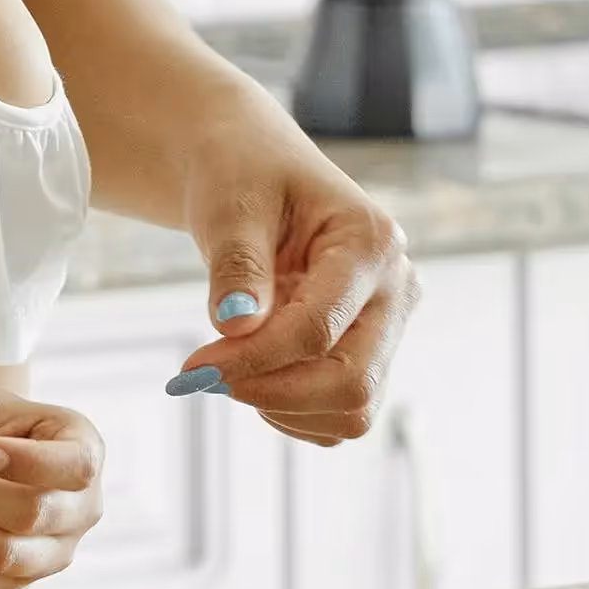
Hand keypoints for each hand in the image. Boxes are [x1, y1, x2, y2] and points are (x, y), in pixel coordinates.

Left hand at [170, 105, 410, 448]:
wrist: (252, 173)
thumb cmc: (242, 176)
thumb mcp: (230, 206)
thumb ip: (237, 264)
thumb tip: (236, 327)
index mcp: (372, 242)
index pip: (318, 329)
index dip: (253, 359)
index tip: (192, 366)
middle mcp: (396, 289)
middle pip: (352, 383)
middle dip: (270, 392)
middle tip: (201, 378)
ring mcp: (388, 326)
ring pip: (351, 410)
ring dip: (279, 405)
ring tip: (228, 362)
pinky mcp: (370, 355)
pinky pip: (337, 416)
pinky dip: (290, 411)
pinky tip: (253, 371)